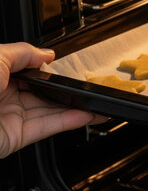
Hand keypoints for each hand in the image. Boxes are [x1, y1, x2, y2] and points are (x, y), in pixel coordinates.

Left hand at [0, 42, 105, 157]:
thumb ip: (24, 53)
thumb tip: (46, 55)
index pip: (26, 71)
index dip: (45, 69)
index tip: (64, 66)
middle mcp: (0, 96)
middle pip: (40, 92)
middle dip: (63, 90)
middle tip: (85, 87)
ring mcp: (8, 117)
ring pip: (48, 111)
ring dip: (74, 108)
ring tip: (95, 102)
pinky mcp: (15, 137)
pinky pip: (47, 127)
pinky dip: (68, 122)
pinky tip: (85, 115)